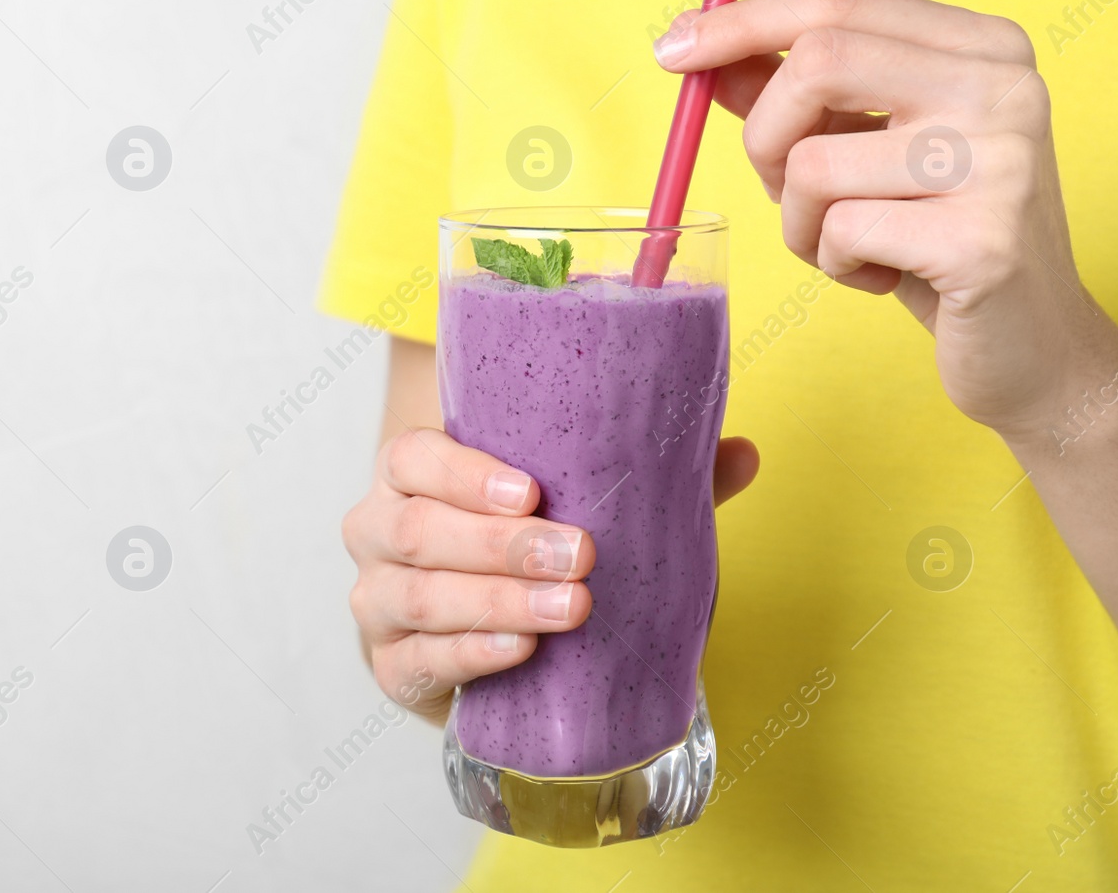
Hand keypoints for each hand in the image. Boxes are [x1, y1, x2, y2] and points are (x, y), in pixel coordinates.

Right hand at [342, 428, 759, 721]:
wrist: (471, 624)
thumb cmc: (520, 542)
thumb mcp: (572, 500)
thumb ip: (648, 477)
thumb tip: (741, 453)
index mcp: (408, 472)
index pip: (412, 457)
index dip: (464, 472)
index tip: (533, 489)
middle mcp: (377, 530)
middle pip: (418, 531)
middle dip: (502, 545)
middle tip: (581, 555)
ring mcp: (376, 602)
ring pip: (419, 598)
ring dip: (498, 602)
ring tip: (570, 607)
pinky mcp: (391, 665)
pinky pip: (420, 661)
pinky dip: (471, 654)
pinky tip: (521, 649)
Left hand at [654, 0, 1114, 437]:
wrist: (1032, 347)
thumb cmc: (932, 238)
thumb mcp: (861, 151)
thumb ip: (790, 95)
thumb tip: (698, 44)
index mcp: (980, 46)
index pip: (838, 1)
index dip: (741, 23)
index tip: (670, 50)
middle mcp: (1004, 86)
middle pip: (818, 62)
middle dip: (764, 135)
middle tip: (780, 187)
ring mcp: (1002, 160)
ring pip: (815, 163)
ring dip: (800, 223)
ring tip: (852, 246)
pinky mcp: (985, 240)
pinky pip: (842, 232)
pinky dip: (836, 264)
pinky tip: (884, 276)